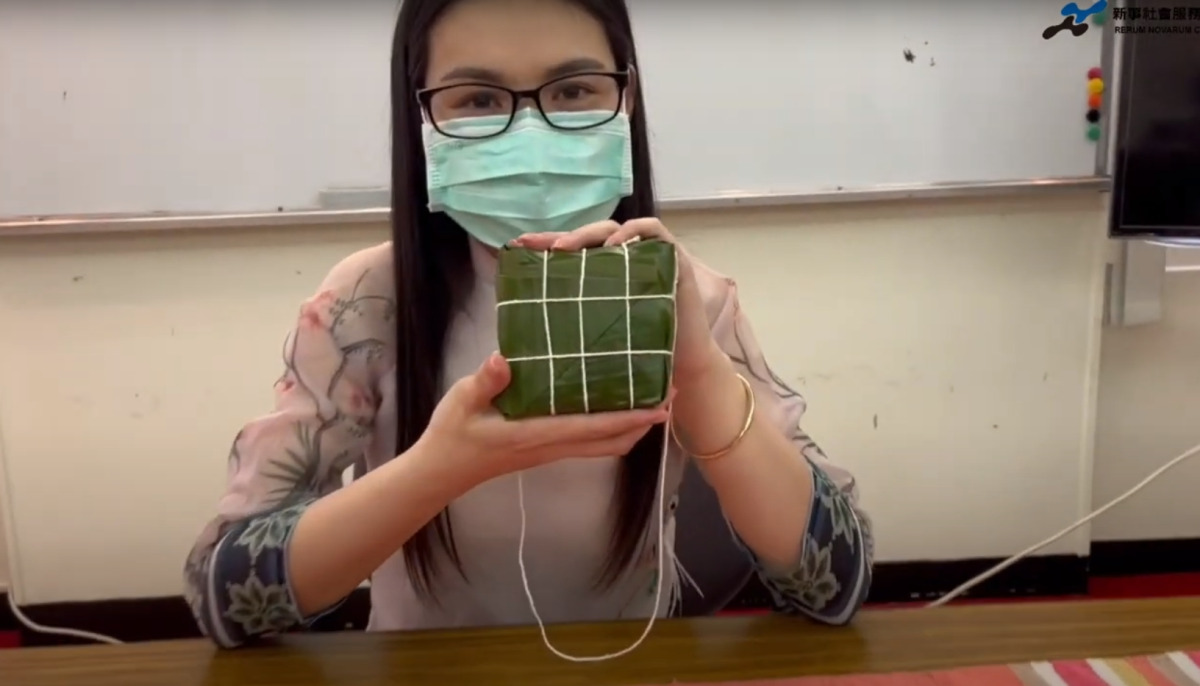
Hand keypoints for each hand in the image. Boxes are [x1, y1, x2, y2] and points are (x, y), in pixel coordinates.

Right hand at [419, 352, 671, 484]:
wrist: (440, 472)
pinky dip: (612, 428)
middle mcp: (551, 446)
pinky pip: (589, 442)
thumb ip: (485, 381)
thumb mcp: (462, 401)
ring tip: (652, 400)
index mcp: (536, 434)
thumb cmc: (451, 436)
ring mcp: (550, 451)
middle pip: (611, 441)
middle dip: (644, 423)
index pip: (593, 428)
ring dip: (632, 427)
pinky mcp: (546, 450)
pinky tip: (615, 405)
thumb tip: (504, 358)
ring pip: (604, 445)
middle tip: (670, 397)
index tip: (659, 406)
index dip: (629, 419)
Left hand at [512, 218, 726, 380]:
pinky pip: (654, 231)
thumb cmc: (639, 352)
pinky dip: (632, 233)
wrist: (682, 366)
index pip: (572, 251)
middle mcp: (625, 260)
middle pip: (590, 236)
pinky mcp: (673, 257)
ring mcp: (649, 256)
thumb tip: (518, 336)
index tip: (517, 246)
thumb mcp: (597, 333)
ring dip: (589, 234)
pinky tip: (614, 247)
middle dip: (562, 237)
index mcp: (604, 274)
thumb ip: (572, 322)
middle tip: (540, 247)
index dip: (545, 244)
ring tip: (567, 249)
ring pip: (616, 228)